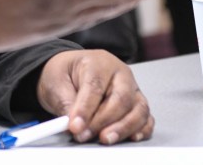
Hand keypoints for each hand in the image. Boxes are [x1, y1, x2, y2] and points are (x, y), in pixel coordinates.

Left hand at [37, 49, 153, 144]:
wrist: (71, 70)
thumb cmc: (65, 73)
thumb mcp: (56, 82)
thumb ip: (65, 103)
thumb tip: (74, 125)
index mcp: (98, 63)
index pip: (95, 86)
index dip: (85, 109)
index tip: (75, 126)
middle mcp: (120, 74)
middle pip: (121, 98)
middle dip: (103, 121)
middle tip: (85, 135)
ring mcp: (133, 89)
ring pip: (138, 109)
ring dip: (123, 128)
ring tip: (105, 139)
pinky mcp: (138, 104)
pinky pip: (147, 118)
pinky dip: (141, 130)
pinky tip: (130, 138)